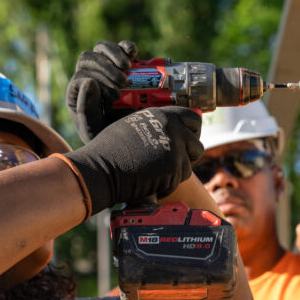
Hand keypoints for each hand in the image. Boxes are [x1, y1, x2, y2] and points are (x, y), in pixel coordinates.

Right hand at [64, 106, 202, 212]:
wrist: (102, 169)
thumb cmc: (109, 150)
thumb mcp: (133, 125)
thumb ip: (155, 126)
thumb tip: (168, 131)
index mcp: (163, 115)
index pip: (194, 118)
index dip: (192, 131)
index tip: (185, 139)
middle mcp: (173, 129)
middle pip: (197, 145)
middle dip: (187, 156)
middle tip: (171, 163)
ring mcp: (176, 148)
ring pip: (189, 166)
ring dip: (176, 172)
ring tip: (154, 173)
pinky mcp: (174, 168)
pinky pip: (178, 180)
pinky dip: (167, 185)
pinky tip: (150, 182)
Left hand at [66, 40, 137, 142]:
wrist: (137, 136)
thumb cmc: (112, 137)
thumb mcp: (96, 130)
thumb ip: (87, 110)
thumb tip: (89, 81)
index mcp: (78, 95)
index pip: (80, 78)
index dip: (97, 83)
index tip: (115, 97)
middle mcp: (88, 78)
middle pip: (87, 59)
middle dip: (106, 69)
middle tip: (123, 83)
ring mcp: (105, 68)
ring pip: (100, 48)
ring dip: (114, 55)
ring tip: (128, 69)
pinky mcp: (122, 63)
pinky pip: (120, 46)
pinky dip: (126, 46)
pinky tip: (134, 54)